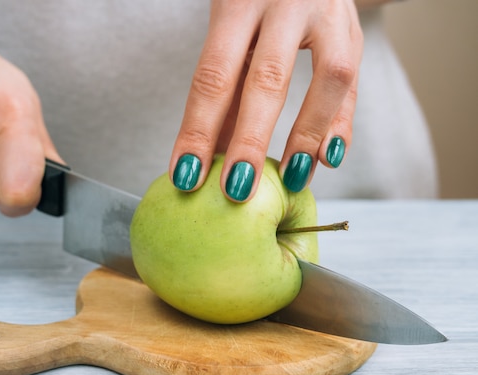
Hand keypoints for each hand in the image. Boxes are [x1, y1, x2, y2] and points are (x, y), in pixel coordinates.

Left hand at [169, 0, 362, 200]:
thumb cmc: (254, 3)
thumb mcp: (231, 32)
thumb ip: (224, 90)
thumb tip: (205, 156)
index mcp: (238, 3)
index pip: (213, 77)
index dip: (197, 130)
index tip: (185, 175)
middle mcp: (284, 2)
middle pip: (266, 79)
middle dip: (250, 141)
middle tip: (236, 191)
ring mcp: (327, 12)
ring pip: (327, 77)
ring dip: (307, 135)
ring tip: (291, 179)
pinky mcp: (354, 28)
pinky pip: (354, 81)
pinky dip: (341, 124)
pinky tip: (326, 158)